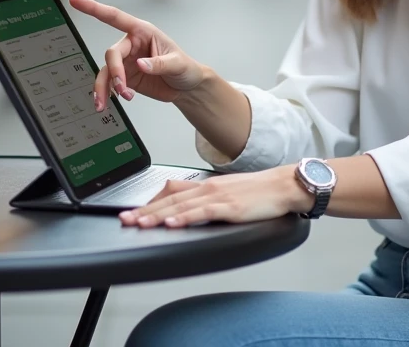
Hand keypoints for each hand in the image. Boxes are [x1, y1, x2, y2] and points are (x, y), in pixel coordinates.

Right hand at [68, 0, 207, 110]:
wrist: (186, 88)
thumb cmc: (186, 68)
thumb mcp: (178, 64)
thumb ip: (159, 64)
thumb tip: (140, 64)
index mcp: (142, 31)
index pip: (115, 17)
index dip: (94, 7)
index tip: (74, 0)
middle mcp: (131, 44)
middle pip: (111, 54)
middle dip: (114, 72)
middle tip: (122, 89)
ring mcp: (125, 62)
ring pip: (105, 71)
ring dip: (105, 87)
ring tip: (108, 102)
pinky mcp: (124, 77)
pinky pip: (108, 84)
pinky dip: (107, 94)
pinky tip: (113, 102)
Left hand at [119, 166, 311, 228]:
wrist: (283, 185)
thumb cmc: (259, 191)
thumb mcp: (227, 191)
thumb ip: (206, 198)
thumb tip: (186, 207)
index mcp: (206, 185)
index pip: (170, 190)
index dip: (149, 201)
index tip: (133, 211)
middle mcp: (208, 188)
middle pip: (169, 199)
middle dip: (145, 210)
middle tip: (125, 219)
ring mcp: (218, 197)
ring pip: (180, 206)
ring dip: (157, 215)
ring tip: (139, 223)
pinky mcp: (229, 208)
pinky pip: (202, 213)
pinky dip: (185, 218)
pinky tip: (172, 224)